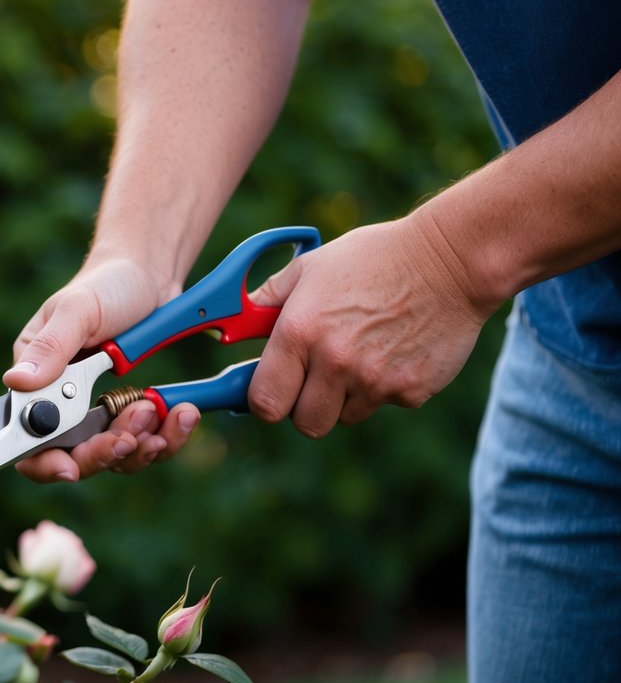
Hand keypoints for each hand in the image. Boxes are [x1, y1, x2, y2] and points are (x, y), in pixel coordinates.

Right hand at [3, 258, 201, 481]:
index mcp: (36, 381)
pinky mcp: (130, 414)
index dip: (43, 463)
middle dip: (104, 453)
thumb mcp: (78, 310)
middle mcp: (61, 405)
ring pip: (115, 457)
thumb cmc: (108, 285)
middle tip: (130, 435)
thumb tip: (15, 381)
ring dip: (140, 444)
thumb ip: (50, 347)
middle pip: (73, 458)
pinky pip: (146, 444)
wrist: (151, 276)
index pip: (27, 439)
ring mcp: (97, 413)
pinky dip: (167, 436)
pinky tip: (180, 413)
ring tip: (158, 410)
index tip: (70, 469)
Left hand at [247, 214, 495, 436]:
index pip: (264, 402)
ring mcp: (375, 381)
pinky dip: (384, 386)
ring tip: (360, 352)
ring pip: (345, 416)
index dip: (264, 401)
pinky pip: (384, 404)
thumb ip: (266, 302)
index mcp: (300, 333)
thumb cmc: (372, 259)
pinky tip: (393, 349)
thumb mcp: (309, 269)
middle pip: (305, 424)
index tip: (270, 391)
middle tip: (314, 380)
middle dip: (304, 407)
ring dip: (345, 397)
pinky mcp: (411, 391)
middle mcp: (334, 362)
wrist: (451, 260)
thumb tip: (232, 329)